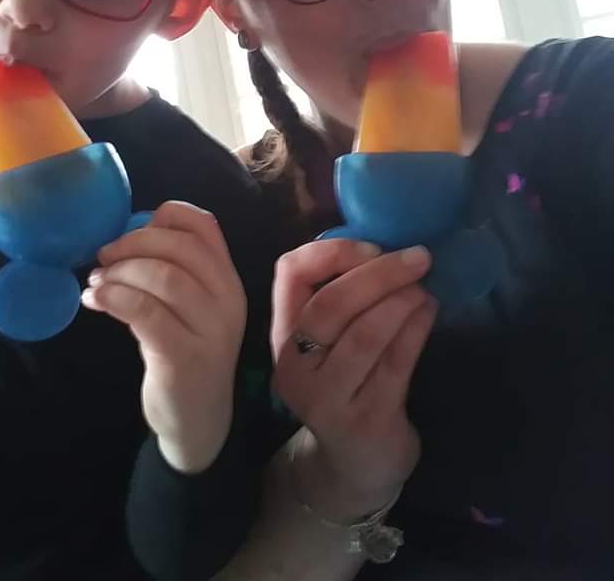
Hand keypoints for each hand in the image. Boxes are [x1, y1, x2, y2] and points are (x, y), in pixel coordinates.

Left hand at [82, 201, 246, 473]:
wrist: (199, 421)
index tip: (130, 231)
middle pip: (179, 247)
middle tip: (103, 258)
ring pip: (163, 277)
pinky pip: (146, 313)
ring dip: (120, 272)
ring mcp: (210, 330)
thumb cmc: (187, 353)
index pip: (204, 225)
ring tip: (96, 283)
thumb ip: (174, 270)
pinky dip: (115, 298)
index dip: (163, 217)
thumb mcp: (191, 307)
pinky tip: (95, 301)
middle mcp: (227, 299)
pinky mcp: (184, 357)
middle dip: (132, 244)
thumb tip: (125, 237)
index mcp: (228, 279)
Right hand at [272, 239, 436, 521]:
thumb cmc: (344, 386)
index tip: (373, 247)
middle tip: (418, 257)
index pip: (289, 273)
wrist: (351, 466)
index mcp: (282, 333)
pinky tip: (430, 312)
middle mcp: (295, 365)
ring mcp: (328, 398)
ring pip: (364, 335)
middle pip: (330, 304)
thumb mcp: (328, 344)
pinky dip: (416, 330)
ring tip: (424, 287)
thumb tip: (386, 245)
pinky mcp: (366, 420)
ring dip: (400, 302)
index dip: (332, 251)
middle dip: (378, 274)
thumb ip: (341, 298)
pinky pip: (396, 364)